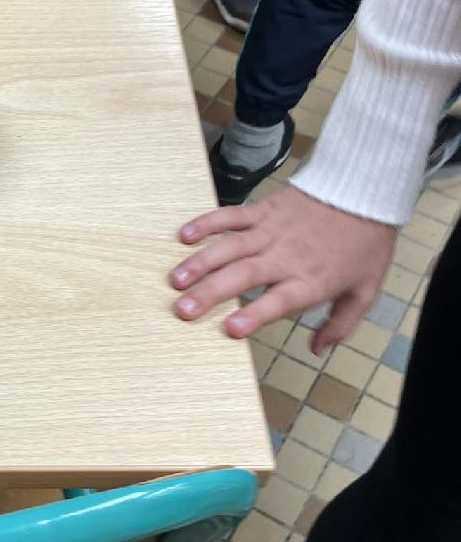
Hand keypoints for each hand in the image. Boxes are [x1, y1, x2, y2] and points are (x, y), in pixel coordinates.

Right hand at [169, 186, 397, 354]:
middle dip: (210, 293)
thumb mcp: (365, 290)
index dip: (254, 315)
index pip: (279, 301)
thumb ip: (340, 324)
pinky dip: (206, 224)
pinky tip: (185, 236)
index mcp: (310, 280)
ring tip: (175, 280)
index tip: (230, 329)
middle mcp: (286, 256)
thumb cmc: (364, 243)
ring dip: (199, 264)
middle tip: (183, 310)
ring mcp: (271, 232)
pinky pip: (230, 216)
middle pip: (242, 276)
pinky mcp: (262, 211)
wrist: (365, 192)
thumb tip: (317, 349)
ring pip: (229, 248)